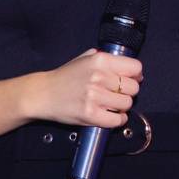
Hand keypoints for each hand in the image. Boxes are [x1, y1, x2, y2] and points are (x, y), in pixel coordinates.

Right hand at [25, 48, 142, 129]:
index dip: (135, 75)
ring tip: (110, 104)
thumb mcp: (85, 59)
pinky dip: (117, 119)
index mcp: (100, 60)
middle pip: (133, 88)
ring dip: (121, 107)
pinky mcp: (90, 114)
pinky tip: (109, 115)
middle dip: (128, 92)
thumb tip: (134, 70)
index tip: (130, 80)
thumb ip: (107, 60)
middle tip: (117, 94)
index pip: (135, 68)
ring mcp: (94, 96)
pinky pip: (117, 120)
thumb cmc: (65, 77)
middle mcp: (99, 76)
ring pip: (127, 104)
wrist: (43, 94)